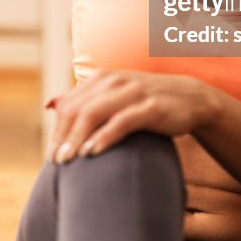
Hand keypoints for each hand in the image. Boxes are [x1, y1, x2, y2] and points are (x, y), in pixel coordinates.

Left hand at [45, 70, 220, 163]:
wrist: (190, 97)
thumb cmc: (145, 102)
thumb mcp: (112, 95)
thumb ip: (83, 99)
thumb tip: (50, 104)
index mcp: (102, 78)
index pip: (69, 104)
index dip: (57, 130)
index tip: (52, 155)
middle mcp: (114, 81)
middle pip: (77, 109)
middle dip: (63, 137)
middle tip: (56, 162)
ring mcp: (132, 93)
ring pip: (94, 113)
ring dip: (77, 138)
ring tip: (68, 160)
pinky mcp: (150, 107)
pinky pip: (121, 121)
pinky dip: (103, 137)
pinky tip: (92, 152)